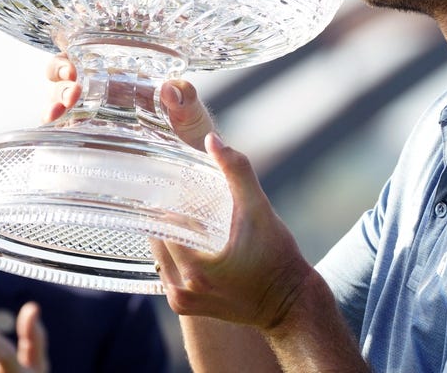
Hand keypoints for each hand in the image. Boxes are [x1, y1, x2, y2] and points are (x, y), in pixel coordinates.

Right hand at [44, 54, 215, 149]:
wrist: (196, 162)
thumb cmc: (192, 131)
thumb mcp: (192, 110)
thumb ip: (184, 96)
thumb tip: (169, 89)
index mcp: (124, 79)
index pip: (88, 57)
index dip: (74, 54)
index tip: (75, 64)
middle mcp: (102, 95)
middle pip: (64, 76)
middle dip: (60, 74)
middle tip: (73, 86)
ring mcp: (93, 119)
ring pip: (59, 99)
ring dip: (56, 98)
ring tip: (65, 105)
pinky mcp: (90, 142)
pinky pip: (62, 130)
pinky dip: (53, 125)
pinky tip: (55, 124)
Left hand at [45, 54, 311, 326]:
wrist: (291, 306)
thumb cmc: (278, 258)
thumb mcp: (259, 210)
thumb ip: (236, 172)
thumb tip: (212, 140)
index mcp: (195, 269)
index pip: (162, 223)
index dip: (165, 199)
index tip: (166, 178)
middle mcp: (181, 289)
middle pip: (156, 238)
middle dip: (164, 213)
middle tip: (168, 187)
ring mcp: (181, 302)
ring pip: (158, 254)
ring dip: (167, 232)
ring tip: (176, 207)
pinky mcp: (185, 307)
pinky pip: (167, 270)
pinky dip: (173, 250)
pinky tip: (185, 232)